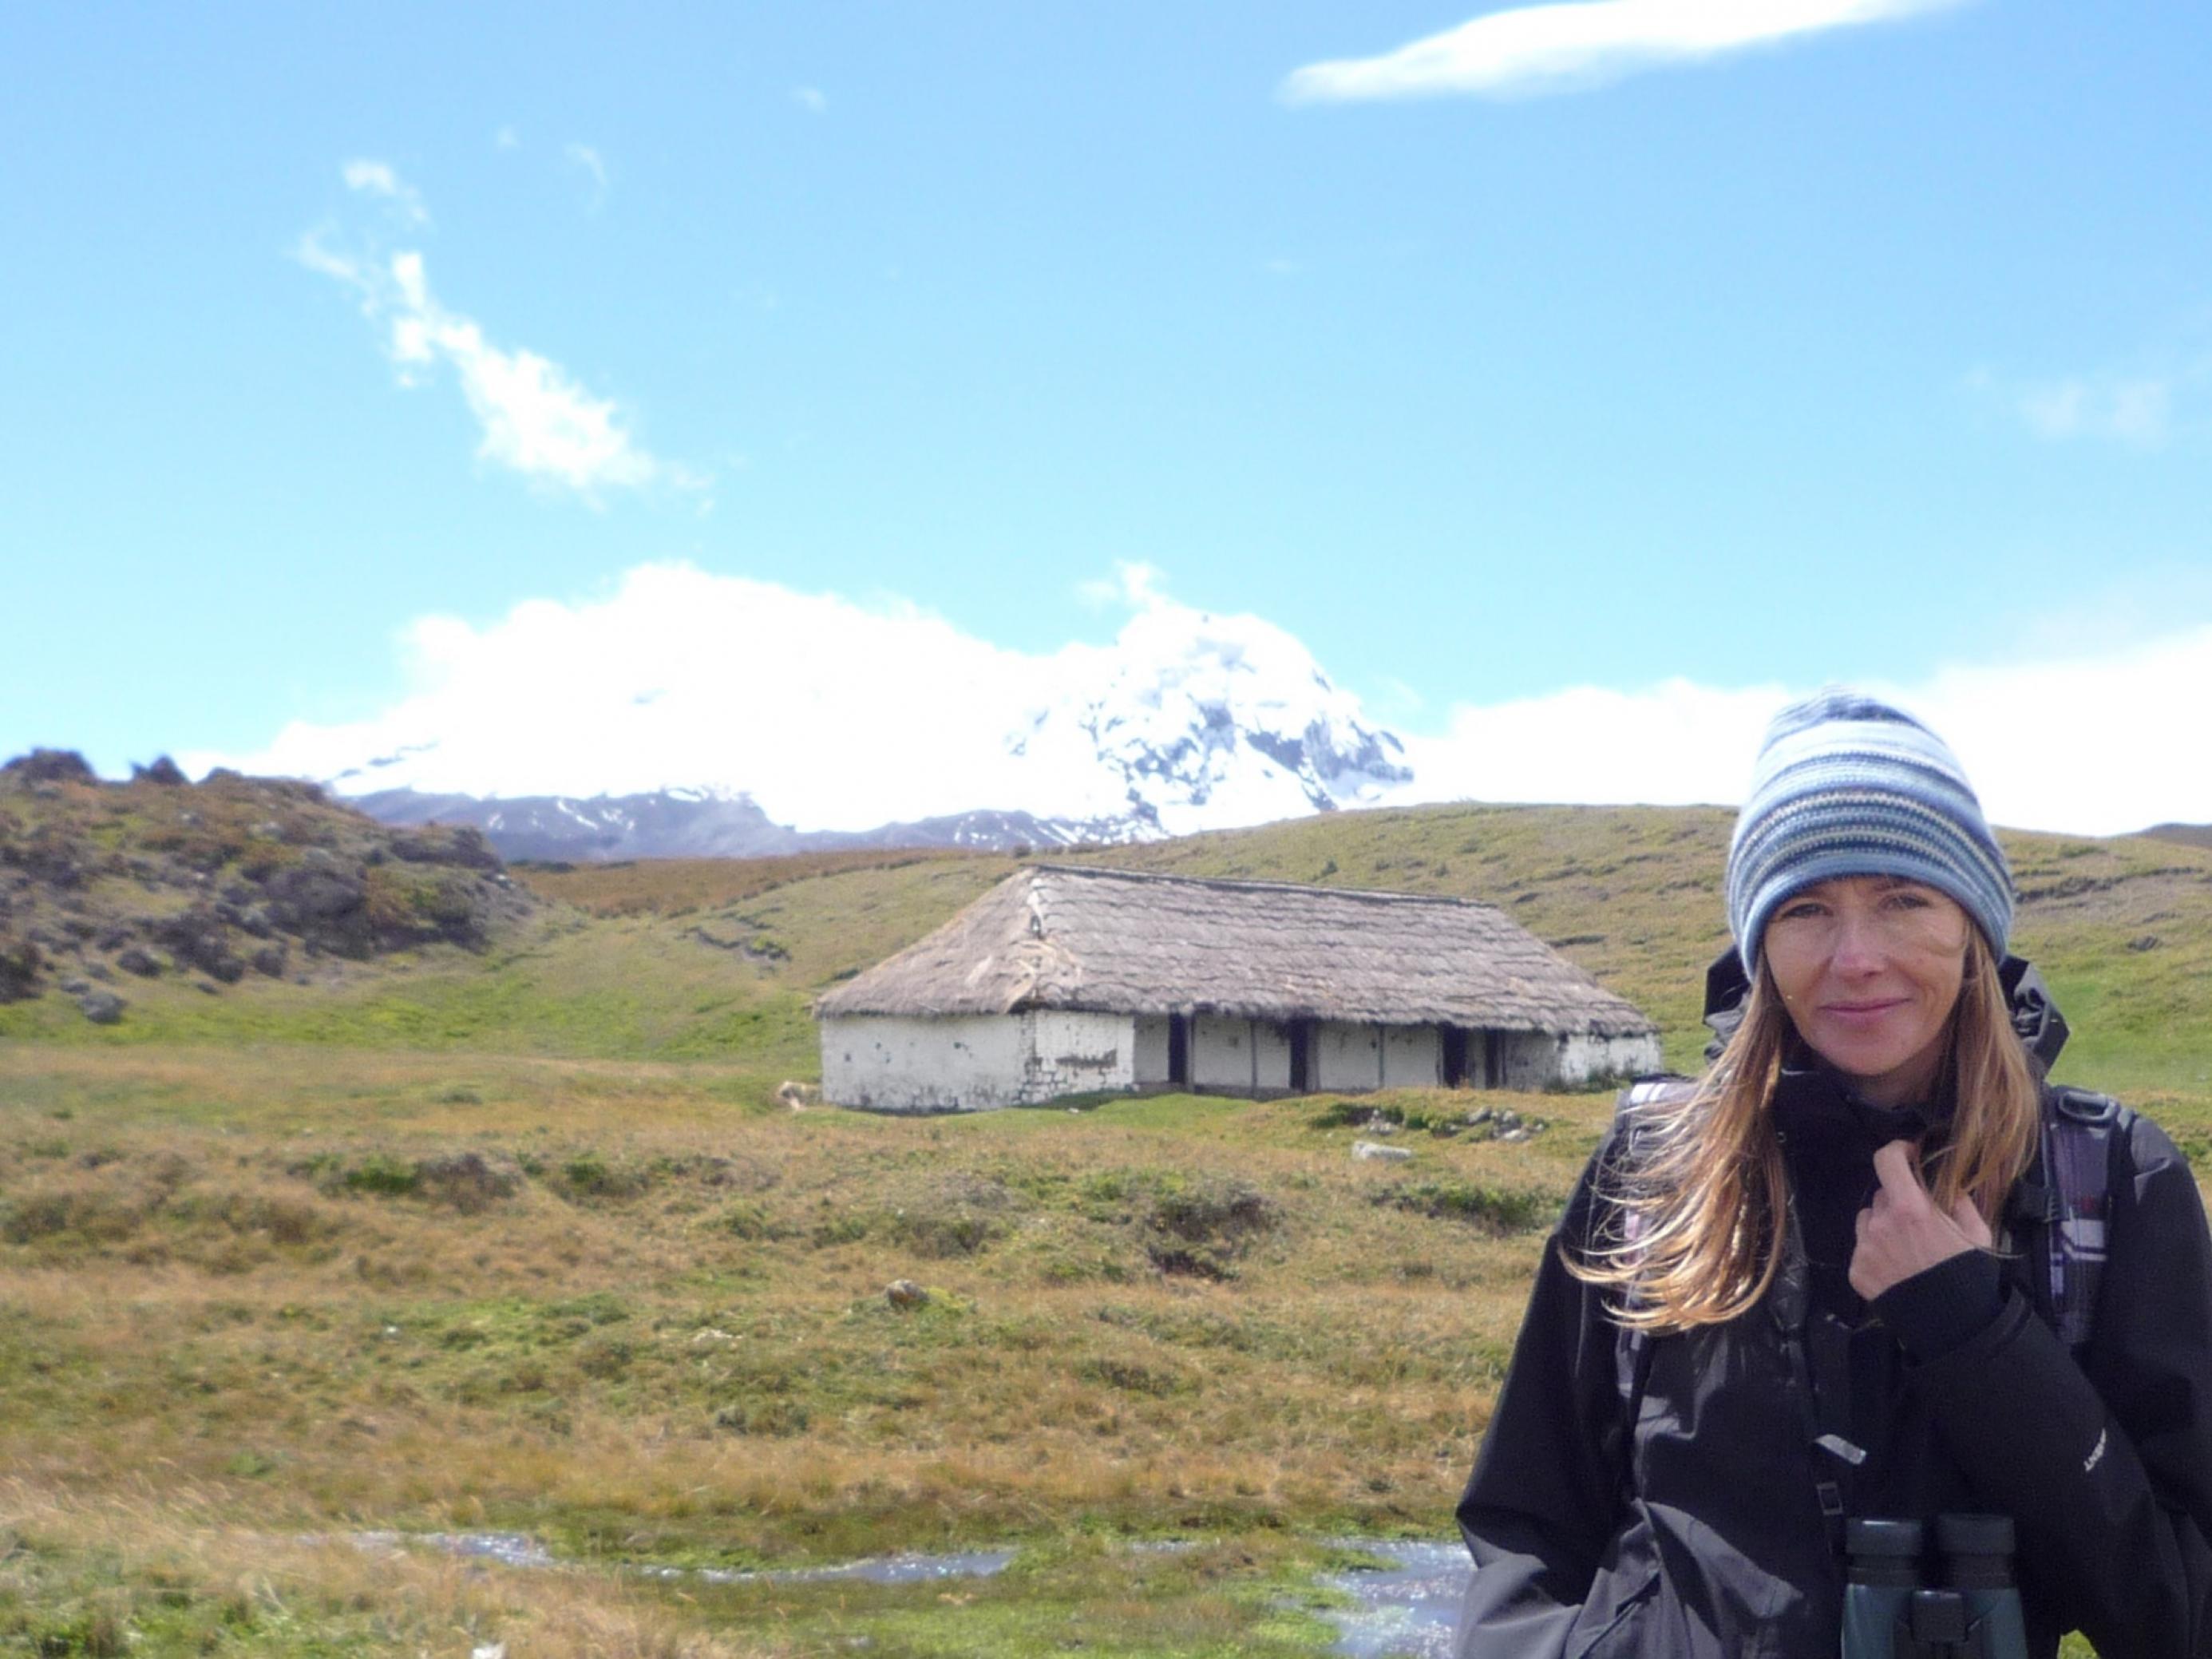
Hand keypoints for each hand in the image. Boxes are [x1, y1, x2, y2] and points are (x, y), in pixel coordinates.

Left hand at [1848, 1139, 1994, 1301]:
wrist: (1952, 1324)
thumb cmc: (1968, 1274)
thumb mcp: (1977, 1232)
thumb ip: (1958, 1200)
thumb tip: (1945, 1183)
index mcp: (1911, 1208)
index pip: (1886, 1160)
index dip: (1896, 1151)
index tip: (1907, 1154)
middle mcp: (1881, 1223)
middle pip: (1883, 1195)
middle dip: (1899, 1200)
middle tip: (1919, 1220)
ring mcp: (1864, 1247)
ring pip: (1868, 1219)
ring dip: (1883, 1223)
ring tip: (1906, 1246)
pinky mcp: (1856, 1269)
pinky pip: (1862, 1247)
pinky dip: (1875, 1251)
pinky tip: (1896, 1268)